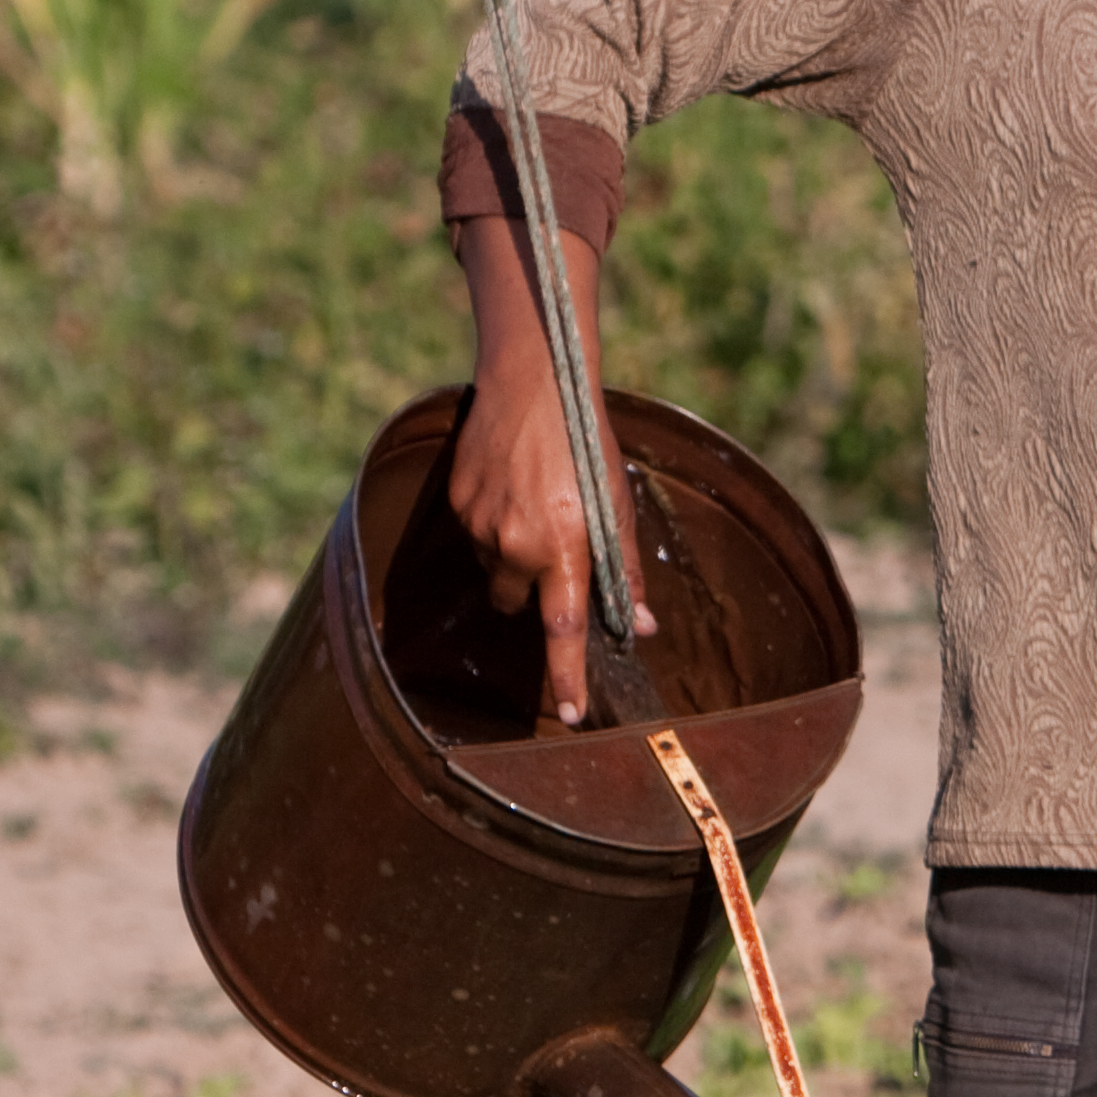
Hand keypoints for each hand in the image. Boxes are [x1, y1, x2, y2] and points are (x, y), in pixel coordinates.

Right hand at [444, 215, 649, 725]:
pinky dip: (491, 526)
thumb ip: (624, 569)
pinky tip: (508, 489)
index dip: (566, 676)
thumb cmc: (586, 443)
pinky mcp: (456, 504)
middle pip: (515, 605)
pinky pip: (473, 536)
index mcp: (564, 546)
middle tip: (550, 551)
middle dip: (529, 592)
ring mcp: (479, 525)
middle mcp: (516, 544)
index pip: (565, 631)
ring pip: (492, 570)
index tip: (567, 714)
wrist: (531, 382)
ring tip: (532, 504)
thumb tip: (639, 626)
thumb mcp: (617, 505)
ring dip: (510, 556)